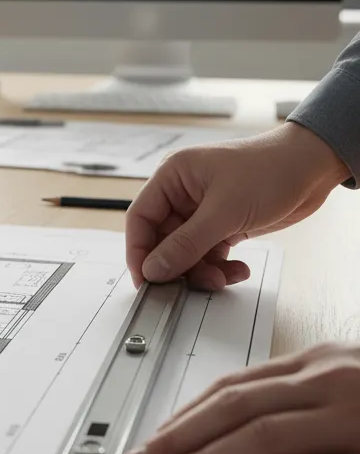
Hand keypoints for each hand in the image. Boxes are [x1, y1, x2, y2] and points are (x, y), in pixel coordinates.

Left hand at [118, 343, 359, 453]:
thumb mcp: (351, 385)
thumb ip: (301, 404)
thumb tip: (240, 433)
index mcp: (319, 365)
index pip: (234, 388)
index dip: (185, 415)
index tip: (152, 439)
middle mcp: (329, 382)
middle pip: (234, 409)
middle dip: (176, 438)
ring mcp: (355, 419)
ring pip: (262, 439)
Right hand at [126, 121, 349, 290]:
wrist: (313, 167)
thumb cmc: (271, 169)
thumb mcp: (224, 211)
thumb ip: (186, 244)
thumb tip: (154, 268)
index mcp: (172, 176)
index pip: (140, 218)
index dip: (139, 251)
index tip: (145, 280)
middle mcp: (183, 193)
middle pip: (162, 240)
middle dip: (178, 265)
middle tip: (188, 286)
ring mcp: (203, 210)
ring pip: (186, 252)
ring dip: (202, 270)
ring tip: (222, 278)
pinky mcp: (222, 224)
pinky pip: (208, 254)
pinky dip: (219, 267)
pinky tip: (237, 269)